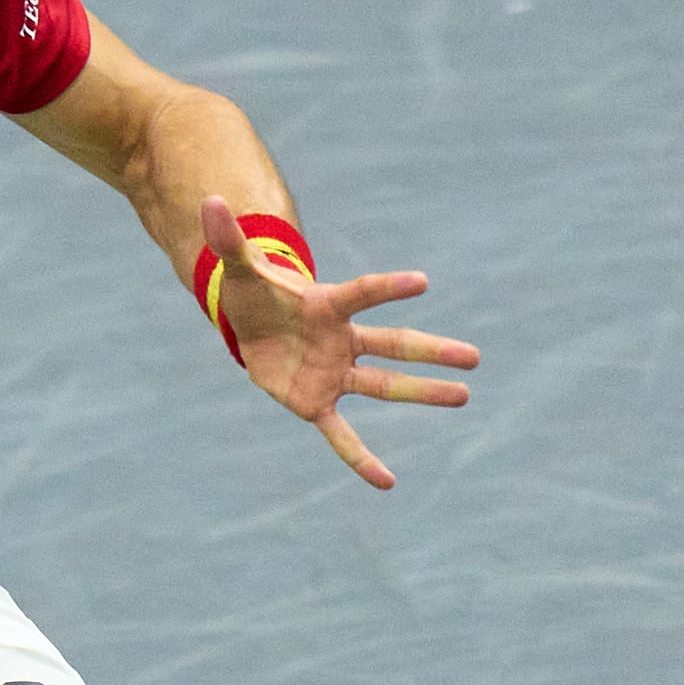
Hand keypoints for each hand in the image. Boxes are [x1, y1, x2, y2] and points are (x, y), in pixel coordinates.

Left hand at [201, 194, 475, 490]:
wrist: (251, 327)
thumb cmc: (254, 294)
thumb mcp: (239, 269)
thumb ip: (230, 240)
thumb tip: (209, 202)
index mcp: (328, 305)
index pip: (362, 294)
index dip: (388, 288)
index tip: (422, 282)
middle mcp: (342, 340)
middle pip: (393, 345)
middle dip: (431, 351)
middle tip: (473, 356)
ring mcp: (335, 373)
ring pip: (384, 386)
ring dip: (422, 392)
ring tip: (464, 396)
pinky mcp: (317, 403)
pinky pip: (342, 436)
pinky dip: (360, 459)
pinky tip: (386, 482)